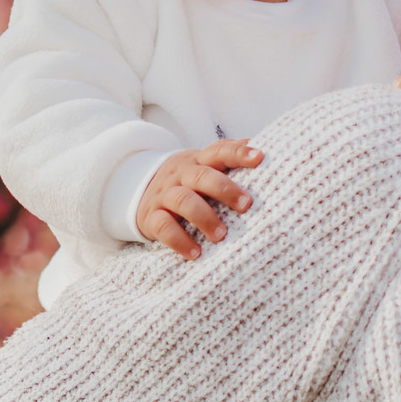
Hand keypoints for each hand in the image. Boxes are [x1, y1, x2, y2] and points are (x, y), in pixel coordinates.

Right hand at [135, 139, 261, 260]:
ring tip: (221, 235)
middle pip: (202, 176)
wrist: (138, 190)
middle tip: (246, 205)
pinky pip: (163, 227)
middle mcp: (181, 174)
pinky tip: (195, 253)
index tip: (259, 158)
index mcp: (198, 160)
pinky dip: (179, 241)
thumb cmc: (186, 181)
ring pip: (183, 201)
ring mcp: (165, 194)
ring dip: (204, 218)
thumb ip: (228, 157)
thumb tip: (262, 148)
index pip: (219, 151)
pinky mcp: (151, 216)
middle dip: (225, 189)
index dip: (238, 153)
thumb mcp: (203, 165)